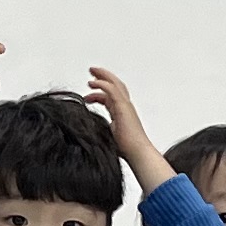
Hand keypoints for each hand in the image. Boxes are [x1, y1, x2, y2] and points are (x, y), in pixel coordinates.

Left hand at [87, 66, 171, 189]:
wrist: (138, 154)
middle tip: (93, 71)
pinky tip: (93, 83)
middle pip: (116, 86)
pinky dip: (103, 84)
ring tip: (92, 72)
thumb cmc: (127, 150)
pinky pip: (112, 90)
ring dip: (103, 76)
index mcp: (122, 113)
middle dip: (104, 77)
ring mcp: (125, 106)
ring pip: (115, 84)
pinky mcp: (123, 107)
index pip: (110, 98)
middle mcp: (125, 107)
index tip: (87, 95)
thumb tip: (88, 130)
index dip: (99, 93)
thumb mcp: (109, 136)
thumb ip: (102, 129)